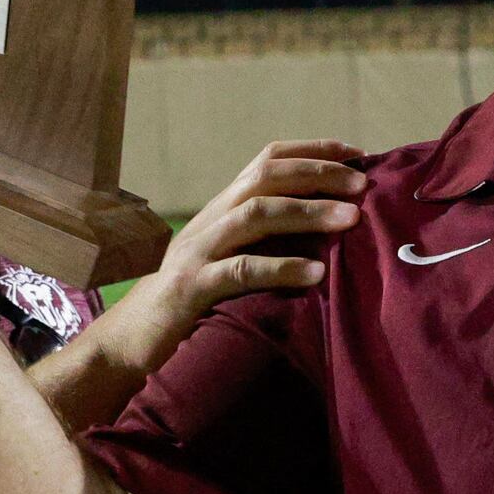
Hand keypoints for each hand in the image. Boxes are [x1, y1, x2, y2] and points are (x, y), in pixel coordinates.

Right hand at [108, 141, 364, 366]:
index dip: (313, 150)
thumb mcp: (229, 259)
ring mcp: (198, 251)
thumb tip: (330, 228)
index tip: (359, 154)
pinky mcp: (191, 288)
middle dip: (318, 174)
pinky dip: (281, 268)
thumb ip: (266, 240)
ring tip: (351, 219)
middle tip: (363, 184)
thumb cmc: (192, 304)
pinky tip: (316, 274)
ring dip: (308, 212)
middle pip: (266, 176)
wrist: (129, 343)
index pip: (267, 159)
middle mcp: (211, 219)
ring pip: (256, 213)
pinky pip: (240, 271)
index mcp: (222, 209)